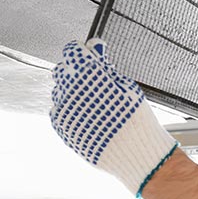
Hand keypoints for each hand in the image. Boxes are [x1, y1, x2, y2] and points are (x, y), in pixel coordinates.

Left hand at [50, 39, 177, 196]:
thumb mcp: (127, 86)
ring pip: (60, 90)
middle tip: (97, 82)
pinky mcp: (61, 127)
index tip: (94, 56)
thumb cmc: (137, 119)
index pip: (73, 51)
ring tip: (97, 103)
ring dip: (74, 92)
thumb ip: (104, 65)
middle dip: (77, 71)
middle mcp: (70, 90)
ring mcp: (63, 110)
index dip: (85, 52)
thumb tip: (93, 45)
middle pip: (63, 69)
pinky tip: (90, 116)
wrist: (136, 153)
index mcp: (88, 74)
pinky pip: (59, 110)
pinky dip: (71, 110)